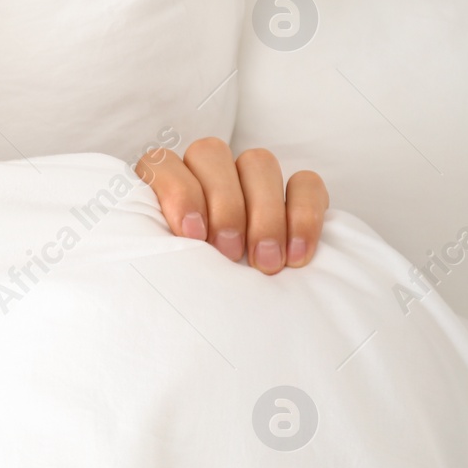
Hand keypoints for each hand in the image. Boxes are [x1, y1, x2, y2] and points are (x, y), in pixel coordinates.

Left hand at [136, 138, 327, 274]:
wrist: (230, 312)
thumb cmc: (188, 286)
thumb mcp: (168, 269)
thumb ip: (165, 247)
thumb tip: (175, 244)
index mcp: (165, 186)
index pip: (161, 162)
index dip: (178, 191)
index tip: (192, 235)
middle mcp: (206, 172)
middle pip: (211, 154)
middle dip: (223, 206)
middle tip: (228, 252)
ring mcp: (250, 176)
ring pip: (258, 163)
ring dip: (263, 214)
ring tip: (265, 262)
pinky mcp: (296, 191)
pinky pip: (306, 182)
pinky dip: (304, 216)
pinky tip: (296, 255)